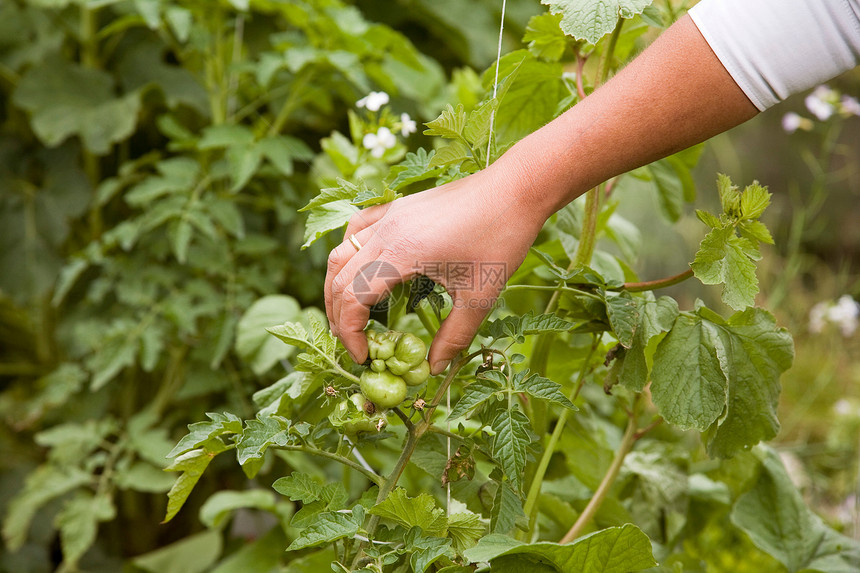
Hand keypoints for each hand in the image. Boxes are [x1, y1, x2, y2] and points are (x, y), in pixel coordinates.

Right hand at [325, 166, 544, 373]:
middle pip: (338, 277)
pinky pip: (357, 228)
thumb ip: (455, 336)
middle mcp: (386, 230)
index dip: (350, 333)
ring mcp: (390, 214)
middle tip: (355, 344)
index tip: (364, 357)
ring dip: (338, 285)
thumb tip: (433, 368)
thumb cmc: (502, 237)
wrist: (517, 188)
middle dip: (339, 316)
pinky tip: (361, 268)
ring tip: (351, 314)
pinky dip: (349, 253)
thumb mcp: (481, 296)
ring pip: (342, 252)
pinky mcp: (398, 206)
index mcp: (401, 253)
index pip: (353, 298)